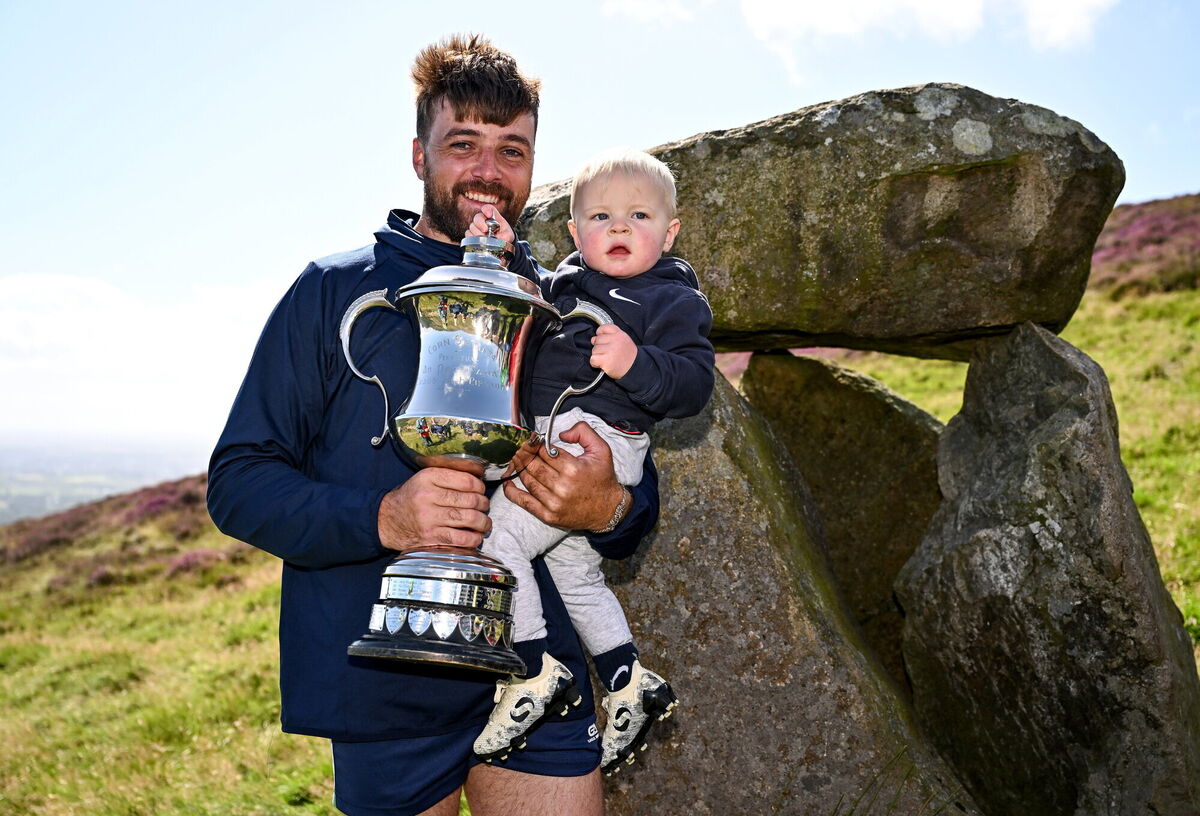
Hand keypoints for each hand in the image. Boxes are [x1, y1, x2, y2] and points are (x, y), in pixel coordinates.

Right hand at [378, 468, 490, 551]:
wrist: (386, 520)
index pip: (466, 481)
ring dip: (483, 522)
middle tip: (484, 507)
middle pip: (471, 500)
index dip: (480, 487)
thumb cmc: (411, 498)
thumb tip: (479, 483)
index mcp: (429, 478)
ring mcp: (429, 519)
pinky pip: (460, 539)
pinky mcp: (430, 538)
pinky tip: (475, 537)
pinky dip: (473, 539)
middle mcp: (428, 497)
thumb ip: (448, 477)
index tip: (481, 491)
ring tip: (484, 523)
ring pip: (469, 519)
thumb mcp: (424, 478)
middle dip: (484, 505)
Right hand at [466, 204, 514, 242]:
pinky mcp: (471, 234)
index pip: (487, 208)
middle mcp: (483, 219)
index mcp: (493, 216)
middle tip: (486, 230)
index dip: (486, 210)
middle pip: (477, 217)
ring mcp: (476, 227)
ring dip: (478, 233)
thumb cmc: (504, 235)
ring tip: (485, 239)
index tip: (489, 214)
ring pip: (472, 226)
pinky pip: (468, 234)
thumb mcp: (508, 235)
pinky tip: (479, 242)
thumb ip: (505, 235)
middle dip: (480, 223)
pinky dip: (473, 238)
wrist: (500, 243)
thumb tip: (499, 237)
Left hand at [503, 421, 627, 531]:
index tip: (533, 441)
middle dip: (525, 455)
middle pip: (533, 465)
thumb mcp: (601, 450)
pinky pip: (524, 502)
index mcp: (573, 469)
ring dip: (519, 468)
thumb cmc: (603, 479)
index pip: (544, 452)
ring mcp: (553, 503)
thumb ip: (583, 432)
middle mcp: (561, 486)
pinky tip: (508, 482)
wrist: (609, 510)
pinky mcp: (548, 515)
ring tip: (517, 460)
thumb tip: (561, 433)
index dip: (536, 444)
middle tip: (521, 449)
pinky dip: (512, 492)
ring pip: (527, 480)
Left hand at [589, 324, 637, 379]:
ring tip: (606, 359)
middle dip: (599, 346)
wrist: (634, 368)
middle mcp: (615, 340)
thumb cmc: (627, 355)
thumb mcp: (623, 340)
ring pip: (594, 350)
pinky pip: (593, 359)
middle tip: (607, 353)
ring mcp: (610, 350)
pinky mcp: (606, 361)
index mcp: (620, 334)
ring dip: (597, 355)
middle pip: (597, 339)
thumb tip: (593, 339)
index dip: (600, 333)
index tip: (603, 340)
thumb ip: (610, 336)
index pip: (604, 327)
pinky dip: (595, 363)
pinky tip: (602, 364)